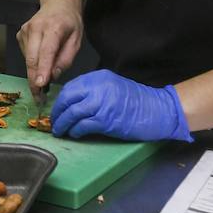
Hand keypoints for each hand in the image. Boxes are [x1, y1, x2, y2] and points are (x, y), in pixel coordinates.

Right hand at [17, 0, 83, 94]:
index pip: (46, 51)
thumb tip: (53, 75)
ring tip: (44, 80)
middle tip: (38, 98)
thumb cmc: (70, 22)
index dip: (43, 69)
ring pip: (27, 59)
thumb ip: (66, 58)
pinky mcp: (20, 35)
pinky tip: (41, 59)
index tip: (40, 85)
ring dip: (34, 73)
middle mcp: (35, 28)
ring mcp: (25, 31)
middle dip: (34, 80)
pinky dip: (33, 63)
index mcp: (53, 28)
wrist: (57, 2)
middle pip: (32, 58)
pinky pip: (25, 55)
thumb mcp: (77, 40)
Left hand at [50, 69, 191, 141]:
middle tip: (54, 122)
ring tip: (60, 131)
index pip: (71, 87)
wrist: (158, 110)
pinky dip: (75, 131)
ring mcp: (101, 103)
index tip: (57, 110)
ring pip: (72, 113)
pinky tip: (75, 134)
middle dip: (57, 112)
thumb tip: (73, 103)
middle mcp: (98, 88)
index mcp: (99, 78)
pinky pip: (82, 126)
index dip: (61, 101)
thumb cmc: (137, 101)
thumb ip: (94, 91)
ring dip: (63, 124)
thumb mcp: (113, 87)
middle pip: (67, 99)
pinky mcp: (106, 120)